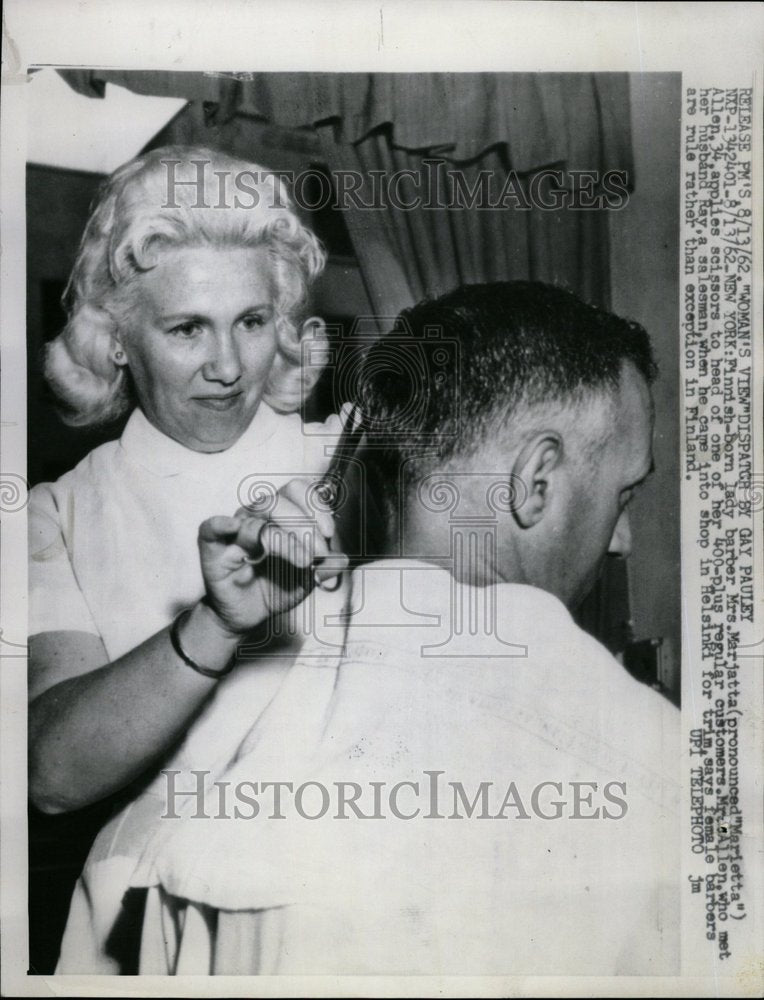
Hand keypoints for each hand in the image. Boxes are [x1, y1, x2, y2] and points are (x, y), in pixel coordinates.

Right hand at [197, 477, 347, 635]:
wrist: (246, 616)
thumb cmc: (275, 589)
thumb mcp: (307, 580)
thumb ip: (324, 568)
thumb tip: (342, 560)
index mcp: (280, 514)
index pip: (297, 490)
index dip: (316, 506)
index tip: (329, 533)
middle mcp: (257, 516)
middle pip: (278, 501)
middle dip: (305, 527)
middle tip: (317, 555)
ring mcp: (234, 529)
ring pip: (256, 517)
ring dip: (284, 539)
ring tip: (302, 561)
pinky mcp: (212, 547)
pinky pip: (211, 527)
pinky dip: (222, 524)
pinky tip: (235, 528)